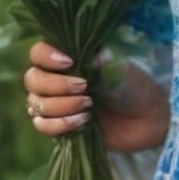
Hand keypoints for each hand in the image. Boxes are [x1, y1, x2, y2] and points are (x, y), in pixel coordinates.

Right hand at [23, 41, 169, 152]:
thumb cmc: (132, 86)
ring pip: (34, 104)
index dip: (46, 56)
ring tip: (89, 105)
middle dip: (56, 85)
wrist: (146, 119)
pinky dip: (59, 124)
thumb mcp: (121, 72)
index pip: (38, 52)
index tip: (70, 63)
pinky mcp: (58, 127)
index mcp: (67, 57)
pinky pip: (42, 126)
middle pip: (32, 79)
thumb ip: (104, 64)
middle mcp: (55, 79)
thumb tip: (94, 55)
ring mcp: (55, 104)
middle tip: (85, 87)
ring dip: (60, 106)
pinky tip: (83, 121)